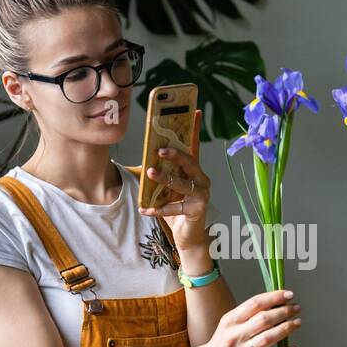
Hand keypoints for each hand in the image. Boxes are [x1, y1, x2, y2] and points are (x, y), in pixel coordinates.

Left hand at [140, 108, 209, 249]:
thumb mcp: (166, 189)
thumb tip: (144, 161)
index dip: (195, 128)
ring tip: (150, 173)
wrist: (188, 236)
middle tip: (159, 150)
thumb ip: (161, 174)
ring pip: (182, 183)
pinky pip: (176, 207)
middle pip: (190, 161)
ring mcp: (202, 194)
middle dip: (175, 154)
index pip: (194, 145)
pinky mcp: (198, 209)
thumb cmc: (177, 209)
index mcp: (194, 170)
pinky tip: (145, 209)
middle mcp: (201, 179)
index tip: (195, 110)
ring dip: (164, 178)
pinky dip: (159, 209)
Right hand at [198, 289, 301, 346]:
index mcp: (230, 320)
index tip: (288, 295)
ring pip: (267, 339)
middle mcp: (234, 335)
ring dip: (285, 329)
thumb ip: (248, 313)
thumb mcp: (229, 322)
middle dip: (283, 312)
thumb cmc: (224, 340)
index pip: (254, 304)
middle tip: (296, 308)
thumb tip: (276, 302)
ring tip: (297, 322)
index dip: (273, 297)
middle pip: (263, 320)